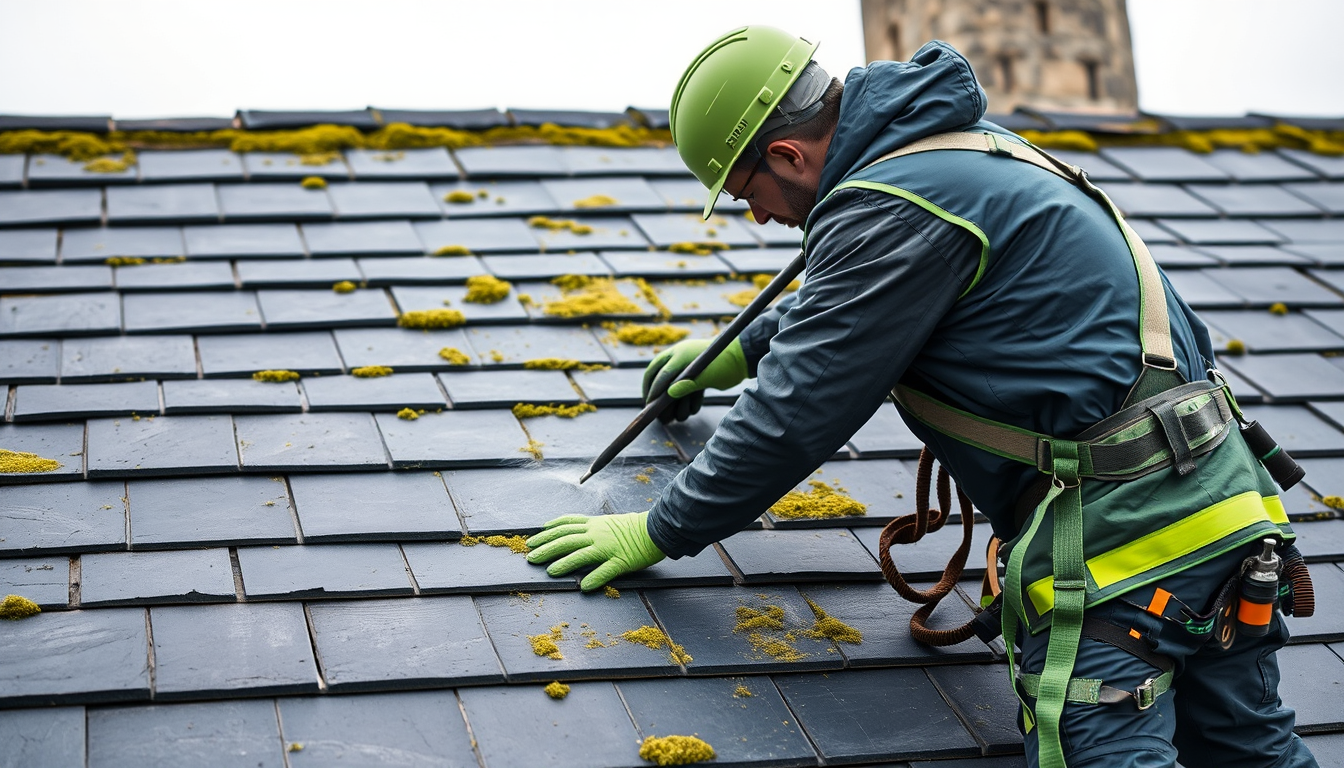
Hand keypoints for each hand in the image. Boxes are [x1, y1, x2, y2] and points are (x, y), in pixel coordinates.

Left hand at [526, 512, 665, 590]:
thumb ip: (593, 527)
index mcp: (595, 524)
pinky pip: (606, 571)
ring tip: (550, 571)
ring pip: (581, 554)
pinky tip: (584, 587)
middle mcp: (597, 534)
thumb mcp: (610, 521)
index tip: (535, 536)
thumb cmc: (635, 526)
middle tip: (531, 557)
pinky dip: (594, 578)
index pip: (566, 525)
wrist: (657, 528)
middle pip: (566, 539)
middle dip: (546, 548)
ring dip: (564, 563)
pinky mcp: (621, 561)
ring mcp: (608, 548)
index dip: (548, 531)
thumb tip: (576, 533)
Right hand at [641, 337, 747, 422]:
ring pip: (673, 387)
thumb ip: (687, 385)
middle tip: (659, 416)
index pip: (660, 373)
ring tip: (680, 417)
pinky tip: (694, 408)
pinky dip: (688, 400)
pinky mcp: (695, 375)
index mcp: (679, 354)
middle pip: (659, 379)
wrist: (743, 357)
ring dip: (676, 403)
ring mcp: (686, 366)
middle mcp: (679, 358)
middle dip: (659, 399)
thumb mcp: (707, 377)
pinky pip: (685, 388)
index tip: (650, 406)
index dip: (653, 390)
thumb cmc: (725, 364)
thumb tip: (668, 393)